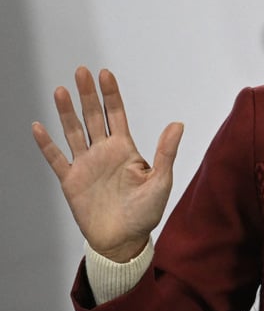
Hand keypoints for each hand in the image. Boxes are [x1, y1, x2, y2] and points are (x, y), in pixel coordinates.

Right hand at [32, 66, 182, 261]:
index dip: (110, 95)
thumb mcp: (161, 181)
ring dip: (67, 112)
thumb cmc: (146, 212)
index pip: (116, 115)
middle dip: (87, 95)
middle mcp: (103, 152)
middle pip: (92, 117)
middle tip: (81, 71)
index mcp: (125, 149)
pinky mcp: (70, 181)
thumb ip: (166, 152)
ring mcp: (85, 165)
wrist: (124, 240)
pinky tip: (39, 127)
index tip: (105, 74)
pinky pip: (56, 158)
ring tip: (61, 91)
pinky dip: (47, 144)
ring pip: (73, 132)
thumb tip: (177, 124)